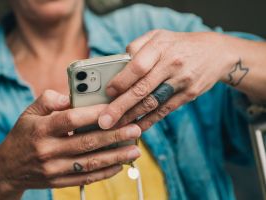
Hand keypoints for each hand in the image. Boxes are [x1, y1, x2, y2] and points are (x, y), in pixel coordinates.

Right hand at [0, 90, 140, 195]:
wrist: (7, 168)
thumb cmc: (23, 135)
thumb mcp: (29, 112)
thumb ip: (49, 100)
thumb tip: (71, 96)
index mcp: (42, 129)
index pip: (71, 119)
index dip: (94, 114)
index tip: (115, 108)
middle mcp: (48, 150)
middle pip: (86, 142)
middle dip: (114, 136)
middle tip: (135, 130)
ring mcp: (54, 168)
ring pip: (90, 163)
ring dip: (115, 157)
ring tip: (134, 150)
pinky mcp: (59, 181)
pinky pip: (85, 178)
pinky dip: (104, 173)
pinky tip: (119, 165)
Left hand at [98, 30, 234, 130]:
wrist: (216, 52)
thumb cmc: (179, 44)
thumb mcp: (158, 35)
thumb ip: (136, 47)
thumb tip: (117, 66)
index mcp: (160, 46)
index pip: (137, 66)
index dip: (121, 81)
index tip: (108, 93)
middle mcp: (171, 64)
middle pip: (142, 89)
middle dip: (120, 107)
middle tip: (104, 121)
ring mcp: (182, 81)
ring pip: (153, 103)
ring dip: (133, 117)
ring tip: (116, 127)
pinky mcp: (188, 95)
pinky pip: (165, 110)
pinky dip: (150, 121)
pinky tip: (137, 128)